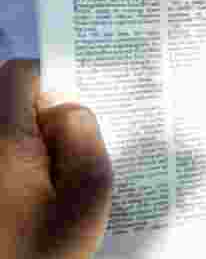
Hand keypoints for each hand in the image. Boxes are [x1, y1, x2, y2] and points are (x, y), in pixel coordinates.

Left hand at [0, 60, 112, 258]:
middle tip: (62, 147)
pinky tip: (27, 199)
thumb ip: (82, 135)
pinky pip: (1, 159)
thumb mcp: (87, 195)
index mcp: (4, 141)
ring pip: (2, 130)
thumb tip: (66, 104)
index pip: (19, 74)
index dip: (51, 81)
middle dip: (35, 111)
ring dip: (23, 140)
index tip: (71, 112)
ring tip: (45, 180)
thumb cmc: (46, 253)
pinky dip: (13, 165)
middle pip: (2, 97)